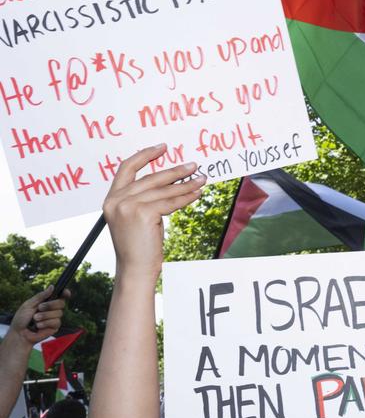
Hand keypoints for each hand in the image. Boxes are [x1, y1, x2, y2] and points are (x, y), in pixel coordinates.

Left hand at [10, 286, 69, 347]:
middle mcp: (53, 309)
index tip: (66, 293)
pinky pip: (56, 322)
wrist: (19, 334)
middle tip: (39, 308)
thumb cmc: (22, 319)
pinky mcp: (54, 327)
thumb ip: (41, 296)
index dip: (65, 293)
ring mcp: (54, 318)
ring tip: (35, 319)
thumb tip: (52, 286)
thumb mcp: (29, 304)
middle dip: (50, 305)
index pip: (60, 296)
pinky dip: (46, 323)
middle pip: (61, 303)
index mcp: (47, 301)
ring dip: (45, 315)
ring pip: (59, 313)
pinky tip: (38, 326)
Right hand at [103, 144, 205, 280]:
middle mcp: (116, 200)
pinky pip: (170, 202)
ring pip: (163, 190)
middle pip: (150, 177)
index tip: (162, 148)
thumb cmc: (138, 245)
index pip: (126, 168)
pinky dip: (186, 197)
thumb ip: (143, 198)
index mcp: (111, 199)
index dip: (145, 155)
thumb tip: (170, 180)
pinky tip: (196, 193)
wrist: (135, 270)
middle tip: (193, 165)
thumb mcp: (135, 216)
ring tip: (201, 179)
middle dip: (175, 170)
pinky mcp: (143, 213)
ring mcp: (127, 206)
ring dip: (185, 184)